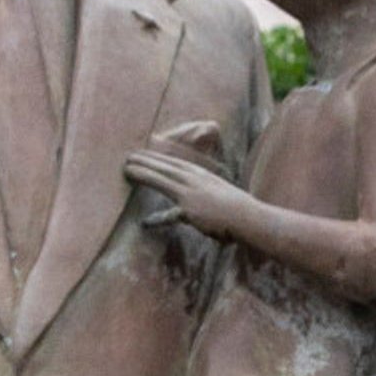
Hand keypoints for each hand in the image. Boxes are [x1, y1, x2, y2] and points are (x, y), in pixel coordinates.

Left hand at [125, 140, 250, 237]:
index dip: (159, 157)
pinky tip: (144, 222)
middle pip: (165, 165)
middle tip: (129, 155)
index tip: (146, 153)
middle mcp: (195, 179)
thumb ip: (207, 193)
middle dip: (146, 158)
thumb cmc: (239, 209)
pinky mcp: (190, 210)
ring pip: (161, 178)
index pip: (176, 162)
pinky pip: (169, 215)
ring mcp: (191, 192)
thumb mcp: (221, 193)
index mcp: (203, 174)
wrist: (249, 217)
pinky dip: (157, 220)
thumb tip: (198, 201)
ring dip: (143, 171)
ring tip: (126, 168)